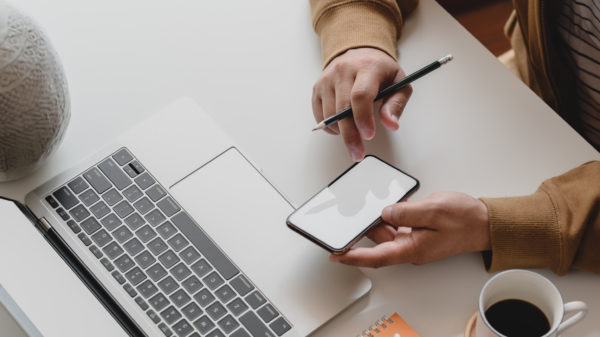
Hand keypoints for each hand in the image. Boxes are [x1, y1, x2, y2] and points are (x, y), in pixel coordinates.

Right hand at [312, 48, 411, 161]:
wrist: (360, 53)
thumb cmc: (380, 71)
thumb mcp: (399, 83)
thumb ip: (396, 104)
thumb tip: (391, 124)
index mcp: (367, 67)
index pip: (361, 95)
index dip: (363, 118)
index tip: (368, 135)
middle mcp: (343, 70)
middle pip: (342, 108)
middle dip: (350, 135)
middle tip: (358, 153)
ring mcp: (327, 79)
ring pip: (329, 114)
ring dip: (341, 132)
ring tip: (354, 138)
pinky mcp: (317, 87)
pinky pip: (319, 114)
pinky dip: (330, 126)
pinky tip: (342, 127)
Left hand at [329, 191, 490, 267]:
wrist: (485, 223)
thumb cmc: (466, 220)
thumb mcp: (434, 210)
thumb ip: (406, 212)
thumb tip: (385, 212)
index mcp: (413, 249)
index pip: (376, 257)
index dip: (353, 257)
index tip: (336, 255)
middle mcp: (411, 248)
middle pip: (379, 242)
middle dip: (363, 230)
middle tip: (349, 218)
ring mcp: (415, 240)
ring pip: (387, 232)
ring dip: (379, 220)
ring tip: (372, 204)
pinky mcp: (418, 232)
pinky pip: (398, 225)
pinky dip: (391, 215)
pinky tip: (391, 204)